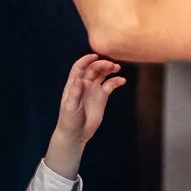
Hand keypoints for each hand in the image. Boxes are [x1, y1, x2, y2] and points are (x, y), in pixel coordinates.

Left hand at [46, 55, 123, 176]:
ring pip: (102, 75)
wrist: (76, 134)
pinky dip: (116, 81)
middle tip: (111, 65)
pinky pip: (110, 86)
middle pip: (93, 69)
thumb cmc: (69, 119)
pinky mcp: (102, 97)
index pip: (79, 67)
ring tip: (117, 68)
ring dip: (109, 69)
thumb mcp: (70, 106)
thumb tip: (79, 79)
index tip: (94, 56)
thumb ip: (75, 92)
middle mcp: (84, 84)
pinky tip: (122, 80)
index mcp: (74, 84)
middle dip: (101, 64)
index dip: (86, 60)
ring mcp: (94, 89)